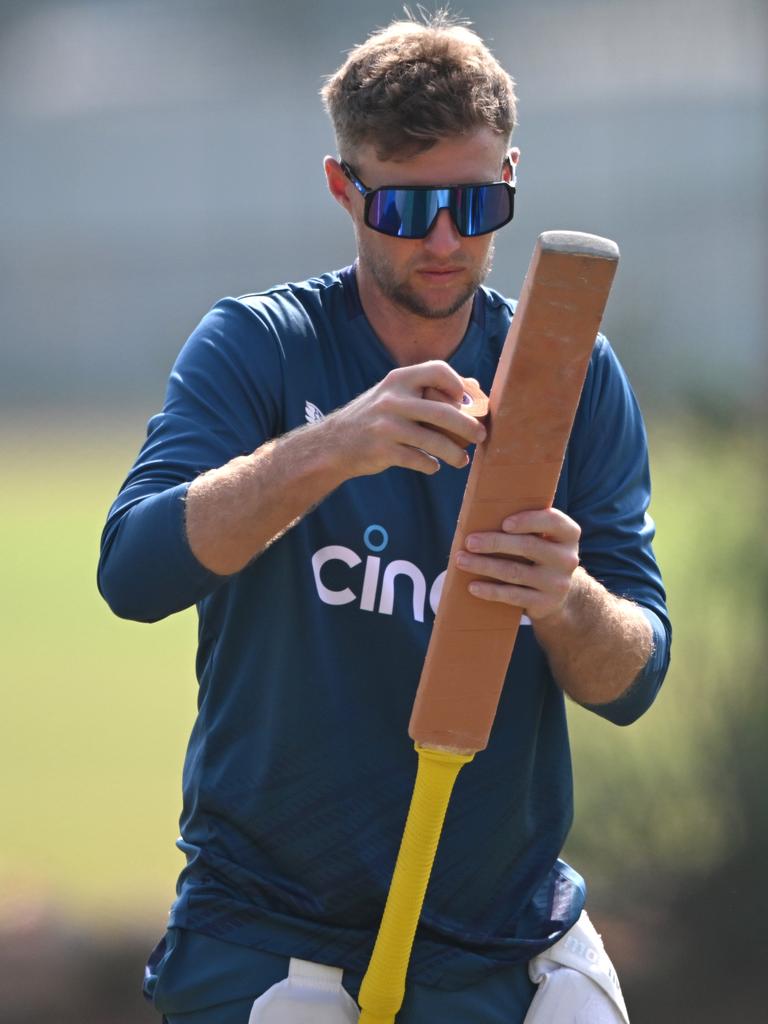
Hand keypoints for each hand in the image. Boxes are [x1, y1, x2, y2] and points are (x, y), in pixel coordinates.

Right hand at [321, 361, 486, 477]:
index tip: (466, 401)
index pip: (438, 370)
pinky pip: (419, 460)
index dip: (458, 383)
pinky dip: (431, 465)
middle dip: (468, 426)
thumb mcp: (394, 394)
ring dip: (455, 453)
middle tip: (481, 436)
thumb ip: (429, 388)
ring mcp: (387, 426)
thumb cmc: (374, 417)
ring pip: (435, 441)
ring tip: (462, 461)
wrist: (334, 443)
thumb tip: (474, 387)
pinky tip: (433, 466)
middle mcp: (393, 399)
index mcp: (398, 379)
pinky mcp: (384, 451)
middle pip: (444, 411)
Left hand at [455, 508, 580, 619]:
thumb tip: (482, 514)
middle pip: (527, 546)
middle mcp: (567, 558)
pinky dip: (490, 591)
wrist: (558, 593)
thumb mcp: (542, 536)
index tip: (504, 523)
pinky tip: (473, 586)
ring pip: (515, 572)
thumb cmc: (539, 553)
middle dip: (494, 543)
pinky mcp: (545, 603)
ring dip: (484, 565)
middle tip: (469, 542)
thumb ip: (526, 524)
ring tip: (461, 560)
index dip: (528, 521)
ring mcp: (557, 583)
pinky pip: (513, 596)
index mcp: (568, 534)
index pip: (552, 521)